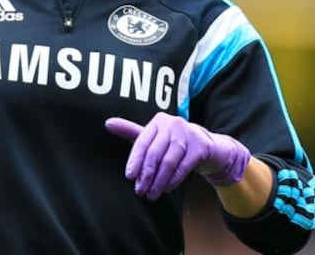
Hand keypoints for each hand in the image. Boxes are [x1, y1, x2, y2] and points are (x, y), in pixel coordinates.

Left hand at [105, 112, 250, 199]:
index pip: (142, 142)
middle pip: (155, 153)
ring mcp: (189, 134)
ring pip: (169, 162)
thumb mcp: (153, 137)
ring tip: (151, 194)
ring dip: (159, 181)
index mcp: (158, 120)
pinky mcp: (201, 147)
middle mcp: (173, 124)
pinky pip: (184, 167)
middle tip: (139, 191)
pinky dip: (173, 180)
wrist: (206, 145)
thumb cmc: (173, 142)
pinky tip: (166, 189)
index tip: (129, 177)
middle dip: (146, 174)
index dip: (135, 160)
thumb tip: (107, 123)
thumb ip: (131, 131)